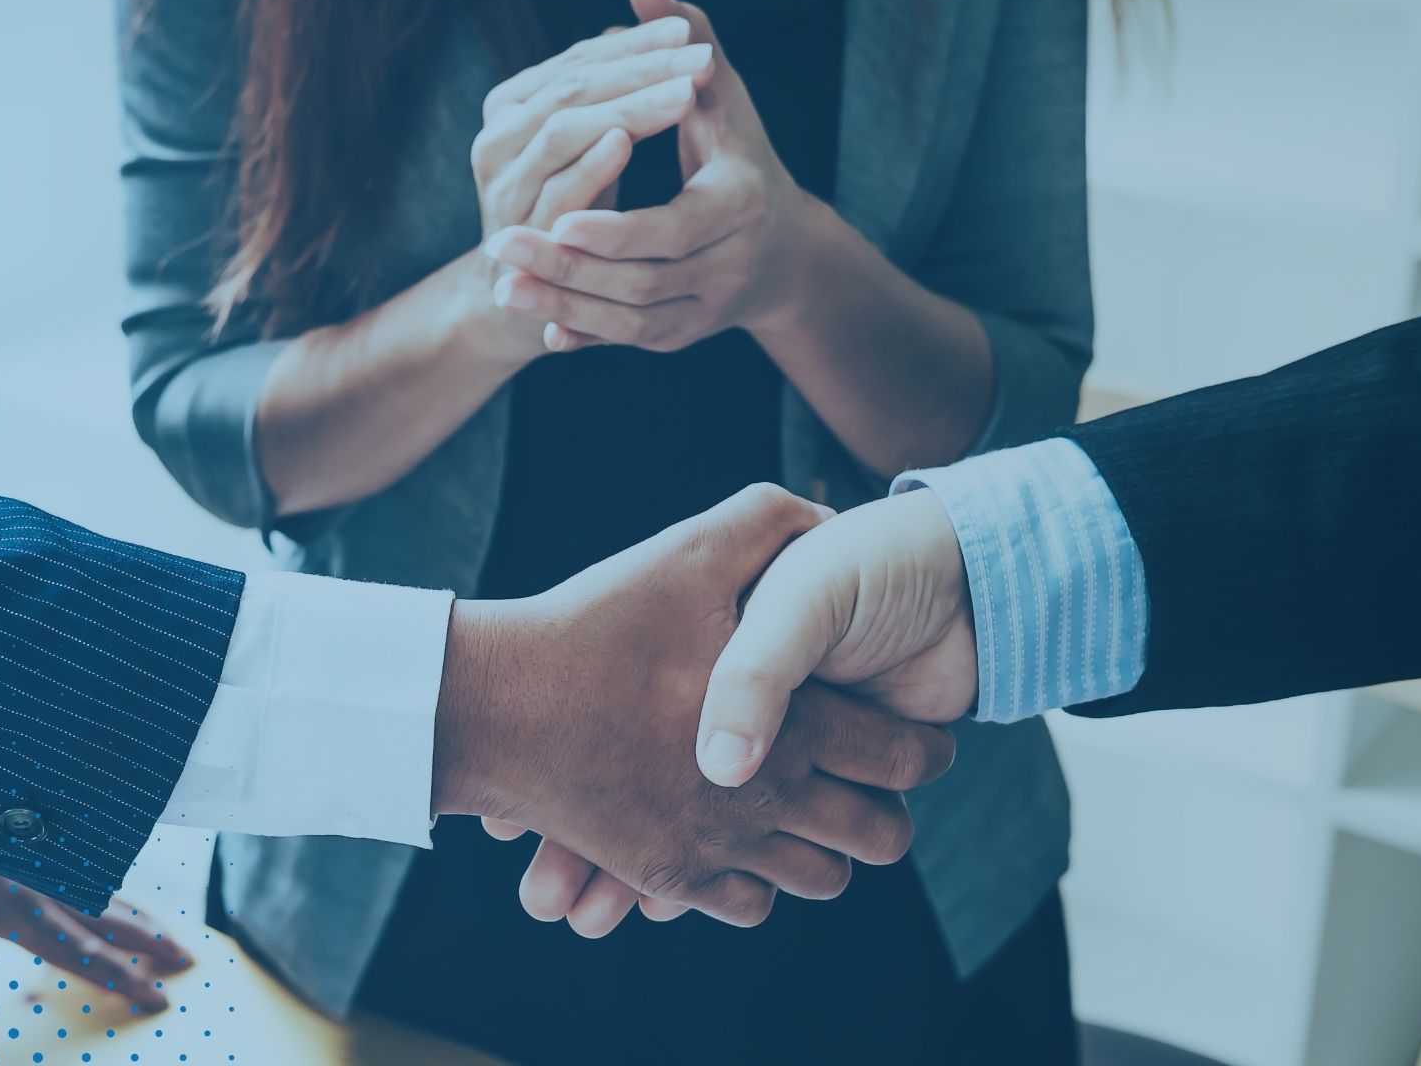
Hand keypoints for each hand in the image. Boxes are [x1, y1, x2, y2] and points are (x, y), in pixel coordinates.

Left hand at [0, 846, 191, 1064]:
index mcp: (16, 911)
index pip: (82, 955)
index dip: (122, 979)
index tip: (158, 997)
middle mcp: (35, 885)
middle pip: (107, 918)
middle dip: (148, 941)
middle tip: (187, 957)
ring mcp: (32, 859)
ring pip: (97, 888)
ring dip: (133, 911)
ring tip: (162, 925)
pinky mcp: (20, 840)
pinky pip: (76, 863)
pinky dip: (102, 879)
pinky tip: (107, 883)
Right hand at [432, 484, 955, 927]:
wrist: (495, 704)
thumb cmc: (594, 624)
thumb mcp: (688, 552)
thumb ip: (772, 524)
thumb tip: (831, 516)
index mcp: (789, 721)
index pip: (901, 757)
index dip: (925, 748)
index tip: (926, 740)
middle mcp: (764, 796)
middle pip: (877, 835)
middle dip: (890, 810)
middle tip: (878, 785)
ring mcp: (715, 845)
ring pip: (819, 878)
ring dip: (828, 848)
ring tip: (814, 812)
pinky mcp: (668, 873)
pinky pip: (748, 904)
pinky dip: (759, 880)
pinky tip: (747, 837)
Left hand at [482, 0, 839, 352]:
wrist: (779, 249)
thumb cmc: (741, 154)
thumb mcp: (723, 96)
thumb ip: (686, 42)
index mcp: (742, 203)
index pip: (675, 227)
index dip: (617, 227)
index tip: (559, 220)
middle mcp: (729, 266)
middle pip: (642, 281)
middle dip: (570, 268)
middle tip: (500, 245)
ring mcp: (705, 310)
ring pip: (629, 321)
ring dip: (563, 306)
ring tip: (504, 285)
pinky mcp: (680, 336)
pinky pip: (625, 341)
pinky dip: (582, 335)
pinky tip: (537, 329)